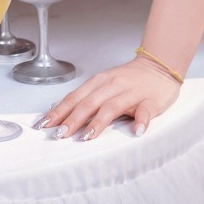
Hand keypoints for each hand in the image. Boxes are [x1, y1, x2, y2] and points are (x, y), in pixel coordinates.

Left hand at [36, 59, 179, 140]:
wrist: (159, 67)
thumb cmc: (129, 80)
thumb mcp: (104, 85)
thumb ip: (87, 99)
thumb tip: (62, 116)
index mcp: (98, 82)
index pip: (74, 98)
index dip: (59, 111)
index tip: (45, 125)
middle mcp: (112, 85)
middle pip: (89, 103)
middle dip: (72, 120)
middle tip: (60, 135)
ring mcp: (131, 93)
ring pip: (112, 107)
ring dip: (98, 122)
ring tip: (87, 136)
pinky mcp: (150, 100)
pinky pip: (145, 111)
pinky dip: (141, 121)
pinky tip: (137, 131)